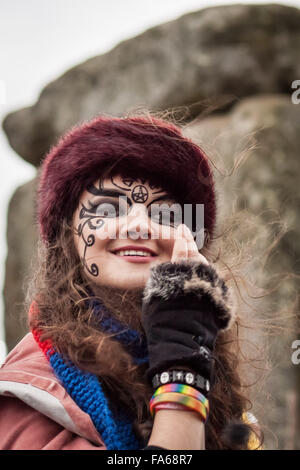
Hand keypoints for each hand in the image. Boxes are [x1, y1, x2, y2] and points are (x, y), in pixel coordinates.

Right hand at [141, 231, 235, 389]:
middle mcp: (196, 279)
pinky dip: (204, 273)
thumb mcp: (153, 297)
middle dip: (190, 244)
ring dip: (197, 259)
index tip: (182, 228)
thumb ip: (161, 279)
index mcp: (179, 276)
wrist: (181, 345)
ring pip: (205, 267)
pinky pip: (210, 280)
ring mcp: (209, 288)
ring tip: (190, 252)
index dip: (182, 238)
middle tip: (185, 233)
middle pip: (196, 256)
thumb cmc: (162, 323)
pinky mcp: (217, 299)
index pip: (182, 250)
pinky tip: (199, 272)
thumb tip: (165, 268)